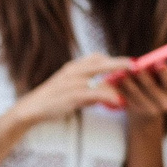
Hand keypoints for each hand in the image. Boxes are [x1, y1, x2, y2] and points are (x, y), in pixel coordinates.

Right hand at [13, 55, 132, 125]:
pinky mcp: (73, 95)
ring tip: (128, 91)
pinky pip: (97, 94)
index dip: (111, 59)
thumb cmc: (50, 100)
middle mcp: (73, 71)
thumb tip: (103, 95)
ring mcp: (73, 82)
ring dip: (117, 86)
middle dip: (120, 64)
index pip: (96, 57)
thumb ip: (86, 90)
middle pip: (101, 62)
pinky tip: (118, 102)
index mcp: (72, 68)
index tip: (126, 63)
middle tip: (135, 66)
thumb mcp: (68, 89)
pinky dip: (109, 97)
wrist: (31, 109)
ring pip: (101, 79)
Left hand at [110, 65, 166, 125]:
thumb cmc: (155, 86)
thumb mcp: (160, 80)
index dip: (165, 72)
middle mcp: (163, 103)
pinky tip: (111, 80)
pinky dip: (118, 89)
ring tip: (120, 72)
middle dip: (142, 76)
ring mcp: (148, 109)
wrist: (147, 109)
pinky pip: (125, 99)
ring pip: (135, 94)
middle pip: (151, 88)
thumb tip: (143, 60)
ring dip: (126, 82)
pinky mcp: (134, 110)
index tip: (158, 62)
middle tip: (135, 67)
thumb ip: (156, 71)